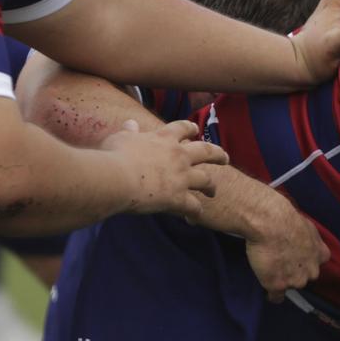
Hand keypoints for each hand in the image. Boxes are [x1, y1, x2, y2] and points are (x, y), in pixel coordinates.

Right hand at [102, 118, 226, 219]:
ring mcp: (182, 177)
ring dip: (211, 186)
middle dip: (217, 154)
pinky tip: (194, 217)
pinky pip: (193, 207)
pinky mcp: (179, 198)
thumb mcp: (121, 138)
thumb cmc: (114, 156)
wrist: (116, 178)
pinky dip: (196, 213)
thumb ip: (129, 131)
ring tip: (212, 191)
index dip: (190, 128)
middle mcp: (179, 156)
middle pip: (206, 151)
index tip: (195, 129)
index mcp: (164, 138)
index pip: (182, 128)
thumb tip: (130, 123)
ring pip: (206, 180)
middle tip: (225, 159)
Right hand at [244, 201, 327, 300]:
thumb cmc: (287, 219)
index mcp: (321, 255)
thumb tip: (303, 240)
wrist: (271, 223)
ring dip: (283, 280)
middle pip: (304, 277)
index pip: (316, 265)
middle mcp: (312, 271)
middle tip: (281, 262)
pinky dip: (272, 295)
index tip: (296, 260)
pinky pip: (276, 297)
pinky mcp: (278, 285)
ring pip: (290, 285)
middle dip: (295, 272)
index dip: (304, 263)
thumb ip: (309, 240)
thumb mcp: (308, 227)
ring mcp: (296, 280)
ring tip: (270, 269)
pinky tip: (268, 292)